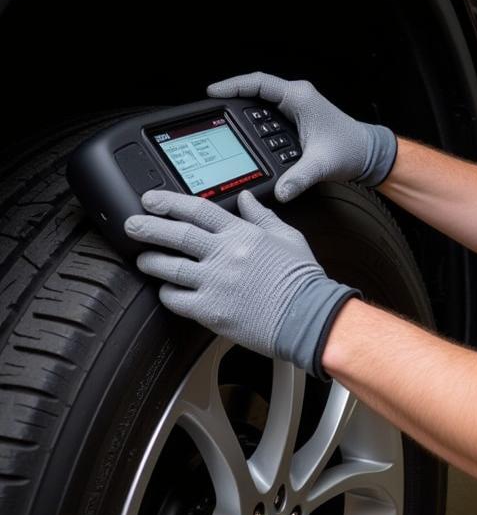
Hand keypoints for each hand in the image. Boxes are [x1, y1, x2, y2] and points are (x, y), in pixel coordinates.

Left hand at [123, 188, 361, 377]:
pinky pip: (178, 300)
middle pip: (178, 235)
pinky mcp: (211, 310)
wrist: (306, 315)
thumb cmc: (301, 278)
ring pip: (171, 267)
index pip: (199, 211)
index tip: (152, 200)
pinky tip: (165, 289)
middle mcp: (225, 255)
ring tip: (142, 258)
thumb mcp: (287, 236)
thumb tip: (245, 199)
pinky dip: (168, 293)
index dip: (171, 202)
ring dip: (152, 261)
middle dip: (149, 227)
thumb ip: (261, 216)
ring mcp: (216, 283)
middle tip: (132, 224)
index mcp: (243, 234)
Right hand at [206, 71, 396, 200]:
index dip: (234, 85)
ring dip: (241, 109)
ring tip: (219, 120)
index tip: (213, 92)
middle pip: (255, 90)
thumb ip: (300, 179)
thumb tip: (281, 192)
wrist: (366, 153)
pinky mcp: (294, 117)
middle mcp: (296, 98)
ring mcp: (295, 106)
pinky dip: (252, 120)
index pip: (259, 83)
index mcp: (300, 97)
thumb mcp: (323, 165)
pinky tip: (241, 132)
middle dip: (231, 98)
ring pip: (259, 102)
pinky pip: (266, 113)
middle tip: (209, 110)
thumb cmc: (351, 149)